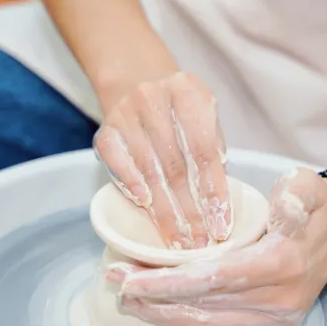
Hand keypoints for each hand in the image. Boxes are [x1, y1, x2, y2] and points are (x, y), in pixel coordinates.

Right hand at [93, 72, 230, 249]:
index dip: (214, 192)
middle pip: (176, 166)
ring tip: (178, 240)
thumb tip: (218, 202)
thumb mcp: (204, 116)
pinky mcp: (105, 131)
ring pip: (149, 171)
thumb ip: (213, 149)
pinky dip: (131, 186)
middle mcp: (153, 98)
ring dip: (165, 211)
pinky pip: (117, 164)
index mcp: (187, 91)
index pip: (204, 151)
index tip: (221, 226)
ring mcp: (125, 114)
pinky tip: (145, 207)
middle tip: (200, 244)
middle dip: (190, 212)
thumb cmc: (178, 111)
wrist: (135, 81)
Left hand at [107, 168, 326, 325]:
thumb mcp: (308, 187)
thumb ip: (297, 193)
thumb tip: (285, 201)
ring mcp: (276, 323)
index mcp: (280, 264)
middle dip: (153, 297)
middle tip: (115, 283)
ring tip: (129, 302)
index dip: (167, 281)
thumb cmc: (314, 208)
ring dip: (164, 319)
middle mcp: (277, 302)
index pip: (212, 278)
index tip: (129, 277)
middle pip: (202, 305)